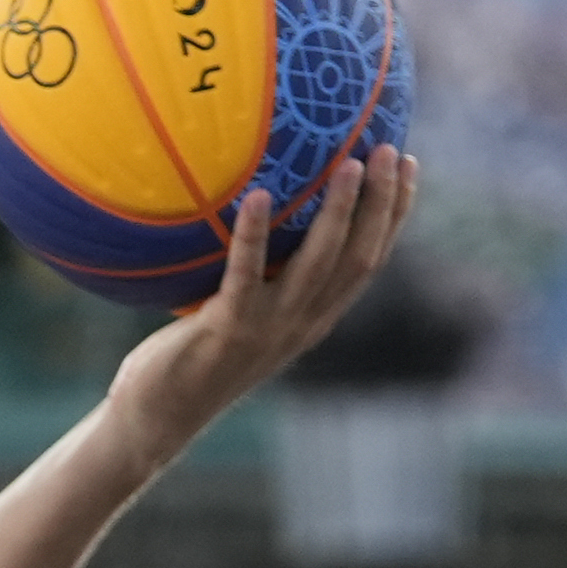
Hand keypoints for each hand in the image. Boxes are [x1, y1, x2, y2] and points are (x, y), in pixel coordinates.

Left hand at [101, 147, 418, 466]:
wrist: (159, 416)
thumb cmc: (191, 358)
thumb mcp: (240, 314)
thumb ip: (259, 274)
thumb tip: (257, 208)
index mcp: (314, 318)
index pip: (369, 260)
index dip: (393, 214)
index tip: (407, 166)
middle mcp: (303, 323)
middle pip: (358, 257)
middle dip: (381, 204)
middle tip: (388, 151)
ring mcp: (269, 328)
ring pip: (319, 264)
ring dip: (338, 213)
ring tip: (349, 163)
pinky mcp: (228, 329)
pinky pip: (245, 274)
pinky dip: (253, 235)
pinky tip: (257, 196)